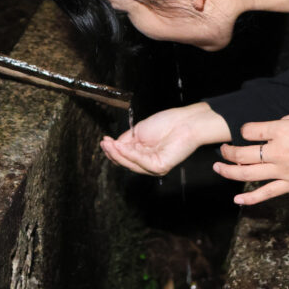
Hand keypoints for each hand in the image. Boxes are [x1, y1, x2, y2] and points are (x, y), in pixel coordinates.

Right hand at [101, 102, 230, 176]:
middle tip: (104, 143)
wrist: (185, 121)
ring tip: (108, 144)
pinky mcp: (160, 167)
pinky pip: (140, 162)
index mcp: (144, 154)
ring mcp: (154, 166)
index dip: (113, 150)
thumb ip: (126, 140)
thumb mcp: (139, 131)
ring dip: (118, 153)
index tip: (104, 141)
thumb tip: (112, 145)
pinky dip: (128, 154)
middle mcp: (148, 162)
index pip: (125, 156)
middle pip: (126, 161)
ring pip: (131, 163)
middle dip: (113, 152)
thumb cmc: (166, 123)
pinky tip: (120, 146)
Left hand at [214, 110, 288, 205]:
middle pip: (243, 154)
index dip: (245, 130)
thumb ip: (287, 119)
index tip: (247, 131)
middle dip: (228, 152)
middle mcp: (278, 152)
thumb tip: (275, 125)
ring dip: (229, 172)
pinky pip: (266, 193)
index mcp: (281, 131)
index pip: (250, 131)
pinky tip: (237, 200)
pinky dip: (250, 198)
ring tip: (217, 168)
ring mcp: (282, 171)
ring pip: (248, 174)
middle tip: (223, 150)